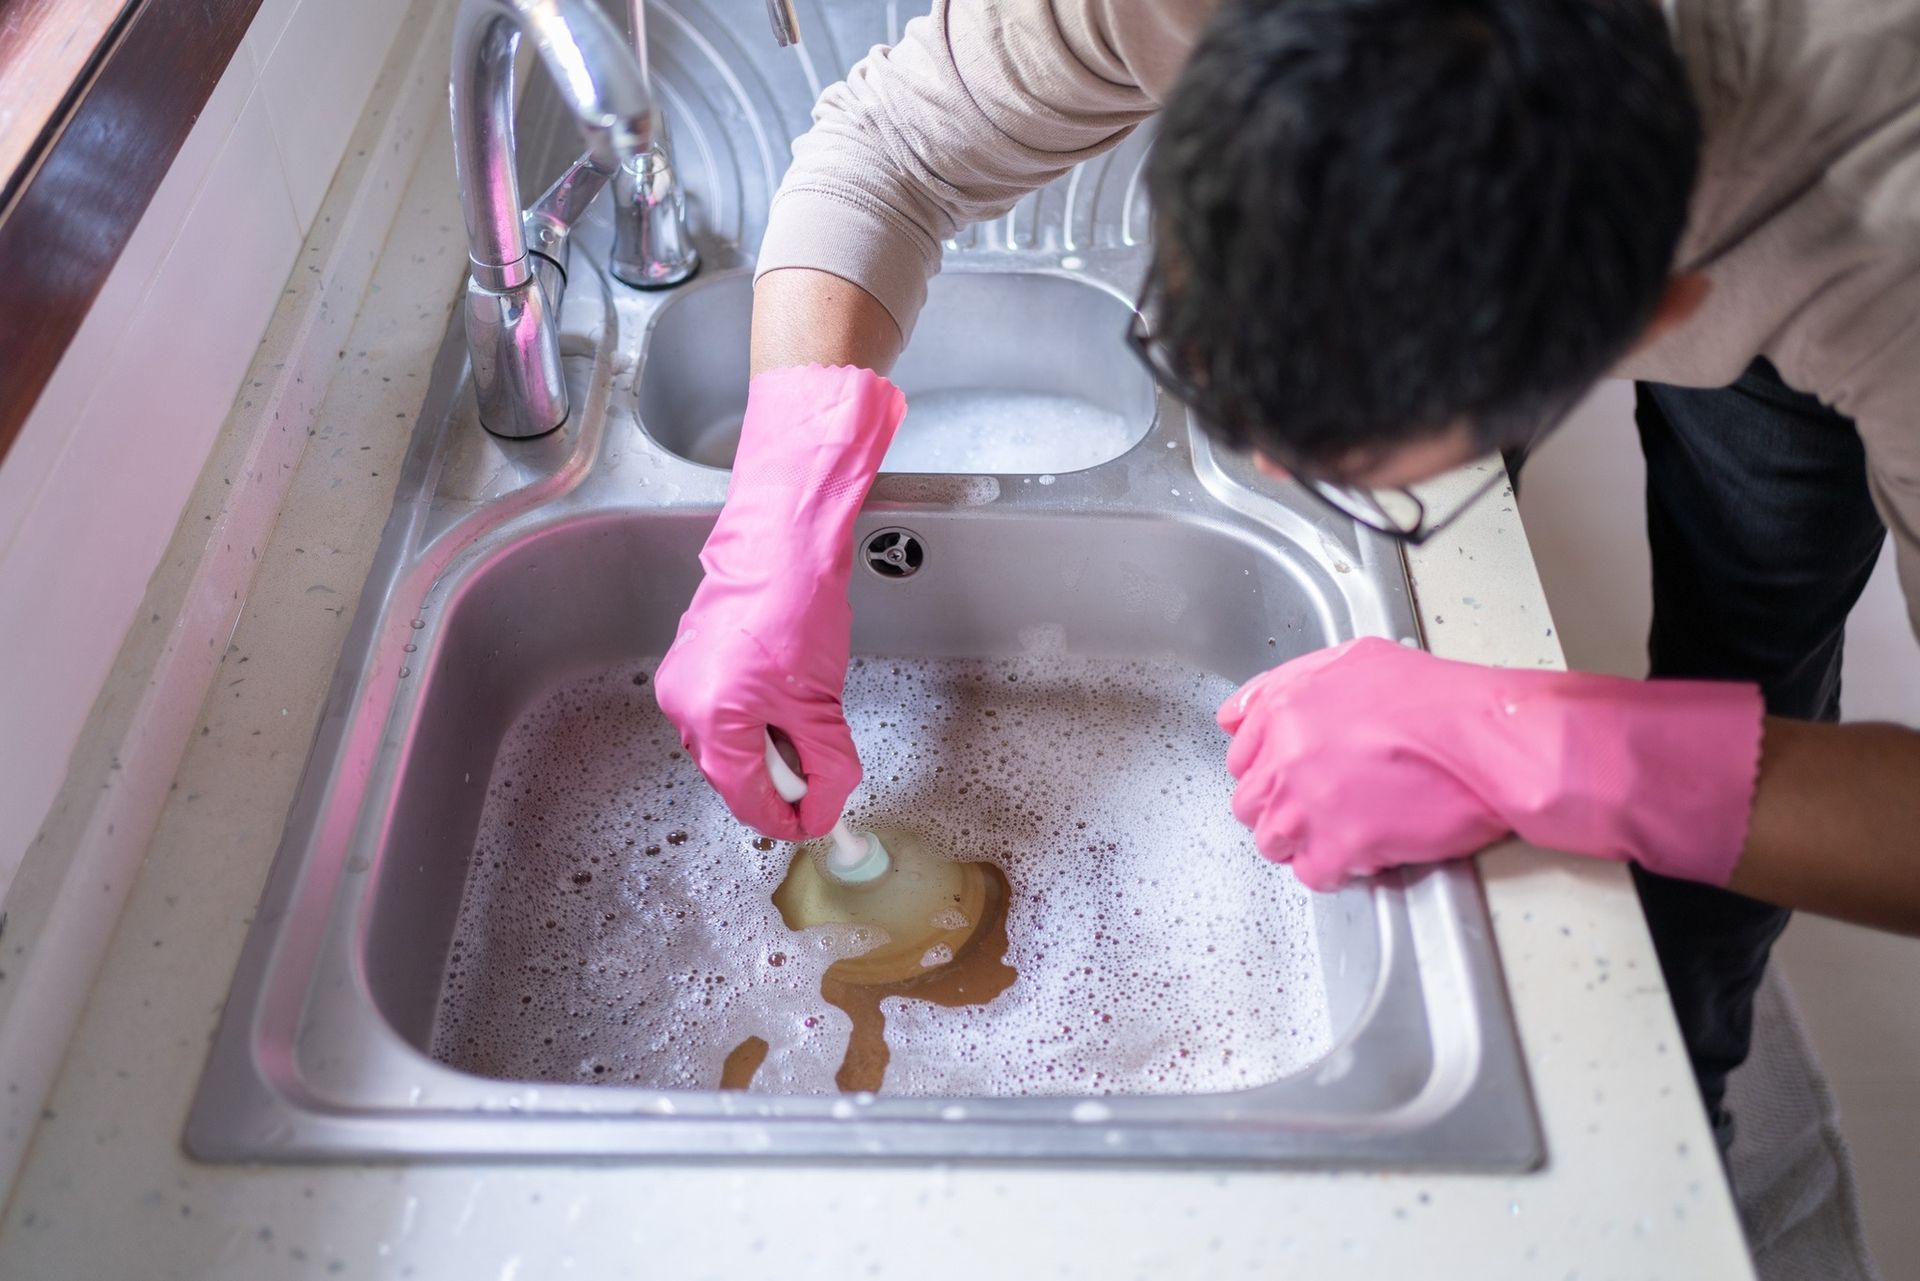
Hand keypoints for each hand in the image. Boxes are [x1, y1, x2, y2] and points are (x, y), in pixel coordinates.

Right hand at [653, 364, 904, 839]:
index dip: (787, 818)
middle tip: (823, 774)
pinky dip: (754, 721)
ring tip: (806, 721)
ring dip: (769, 749)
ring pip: (728, 744)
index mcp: (711, 719)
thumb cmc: (796, 607)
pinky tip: (785, 699)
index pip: (747, 799)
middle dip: (780, 782)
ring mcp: (681, 682)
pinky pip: (721, 713)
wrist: (780, 544)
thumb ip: (825, 765)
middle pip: (733, 775)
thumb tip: (826, 807)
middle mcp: (683, 705)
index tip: (818, 823)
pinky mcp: (690, 662)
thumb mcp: (820, 703)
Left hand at [1217, 637, 1764, 891]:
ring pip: (1272, 842)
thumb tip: (1244, 712)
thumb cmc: (1442, 700)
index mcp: (1286, 707)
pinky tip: (1362, 852)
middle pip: (1250, 803)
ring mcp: (1307, 804)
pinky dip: (1334, 870)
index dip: (1267, 768)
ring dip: (1303, 840)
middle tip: (1322, 805)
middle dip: (1283, 807)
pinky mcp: (1340, 847)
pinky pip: (1312, 875)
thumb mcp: (1357, 660)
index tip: (1290, 776)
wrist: (1491, 741)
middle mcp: (1285, 755)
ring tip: (1345, 828)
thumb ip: (1291, 685)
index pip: (1237, 754)